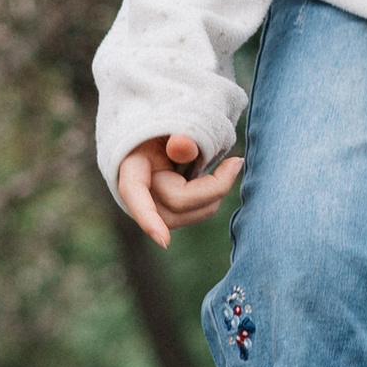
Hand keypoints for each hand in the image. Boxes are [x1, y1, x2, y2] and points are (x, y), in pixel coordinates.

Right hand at [117, 131, 242, 248]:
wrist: (164, 137)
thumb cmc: (168, 130)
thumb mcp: (171, 125)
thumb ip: (178, 135)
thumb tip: (183, 145)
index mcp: (131, 165)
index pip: (134, 192)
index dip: (147, 217)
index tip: (164, 241)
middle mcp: (138, 193)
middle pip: (175, 204)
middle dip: (211, 189)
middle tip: (236, 162)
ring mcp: (152, 208)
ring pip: (187, 216)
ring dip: (213, 196)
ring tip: (227, 167)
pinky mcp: (169, 213)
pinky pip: (196, 214)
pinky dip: (212, 199)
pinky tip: (217, 179)